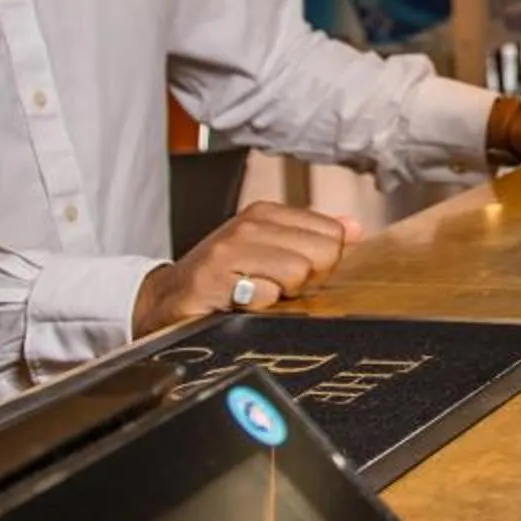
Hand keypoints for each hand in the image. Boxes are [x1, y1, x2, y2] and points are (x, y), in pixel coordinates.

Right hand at [134, 201, 360, 334]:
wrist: (166, 299)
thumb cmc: (222, 277)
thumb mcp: (269, 247)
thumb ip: (314, 237)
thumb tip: (354, 227)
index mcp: (265, 213)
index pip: (333, 234)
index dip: (322, 263)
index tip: (295, 272)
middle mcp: (247, 226)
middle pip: (323, 254)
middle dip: (306, 280)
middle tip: (275, 287)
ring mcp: (228, 252)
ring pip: (298, 272)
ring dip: (283, 295)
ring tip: (257, 295)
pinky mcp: (211, 281)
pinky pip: (265, 295)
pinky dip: (259, 307)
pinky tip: (240, 305)